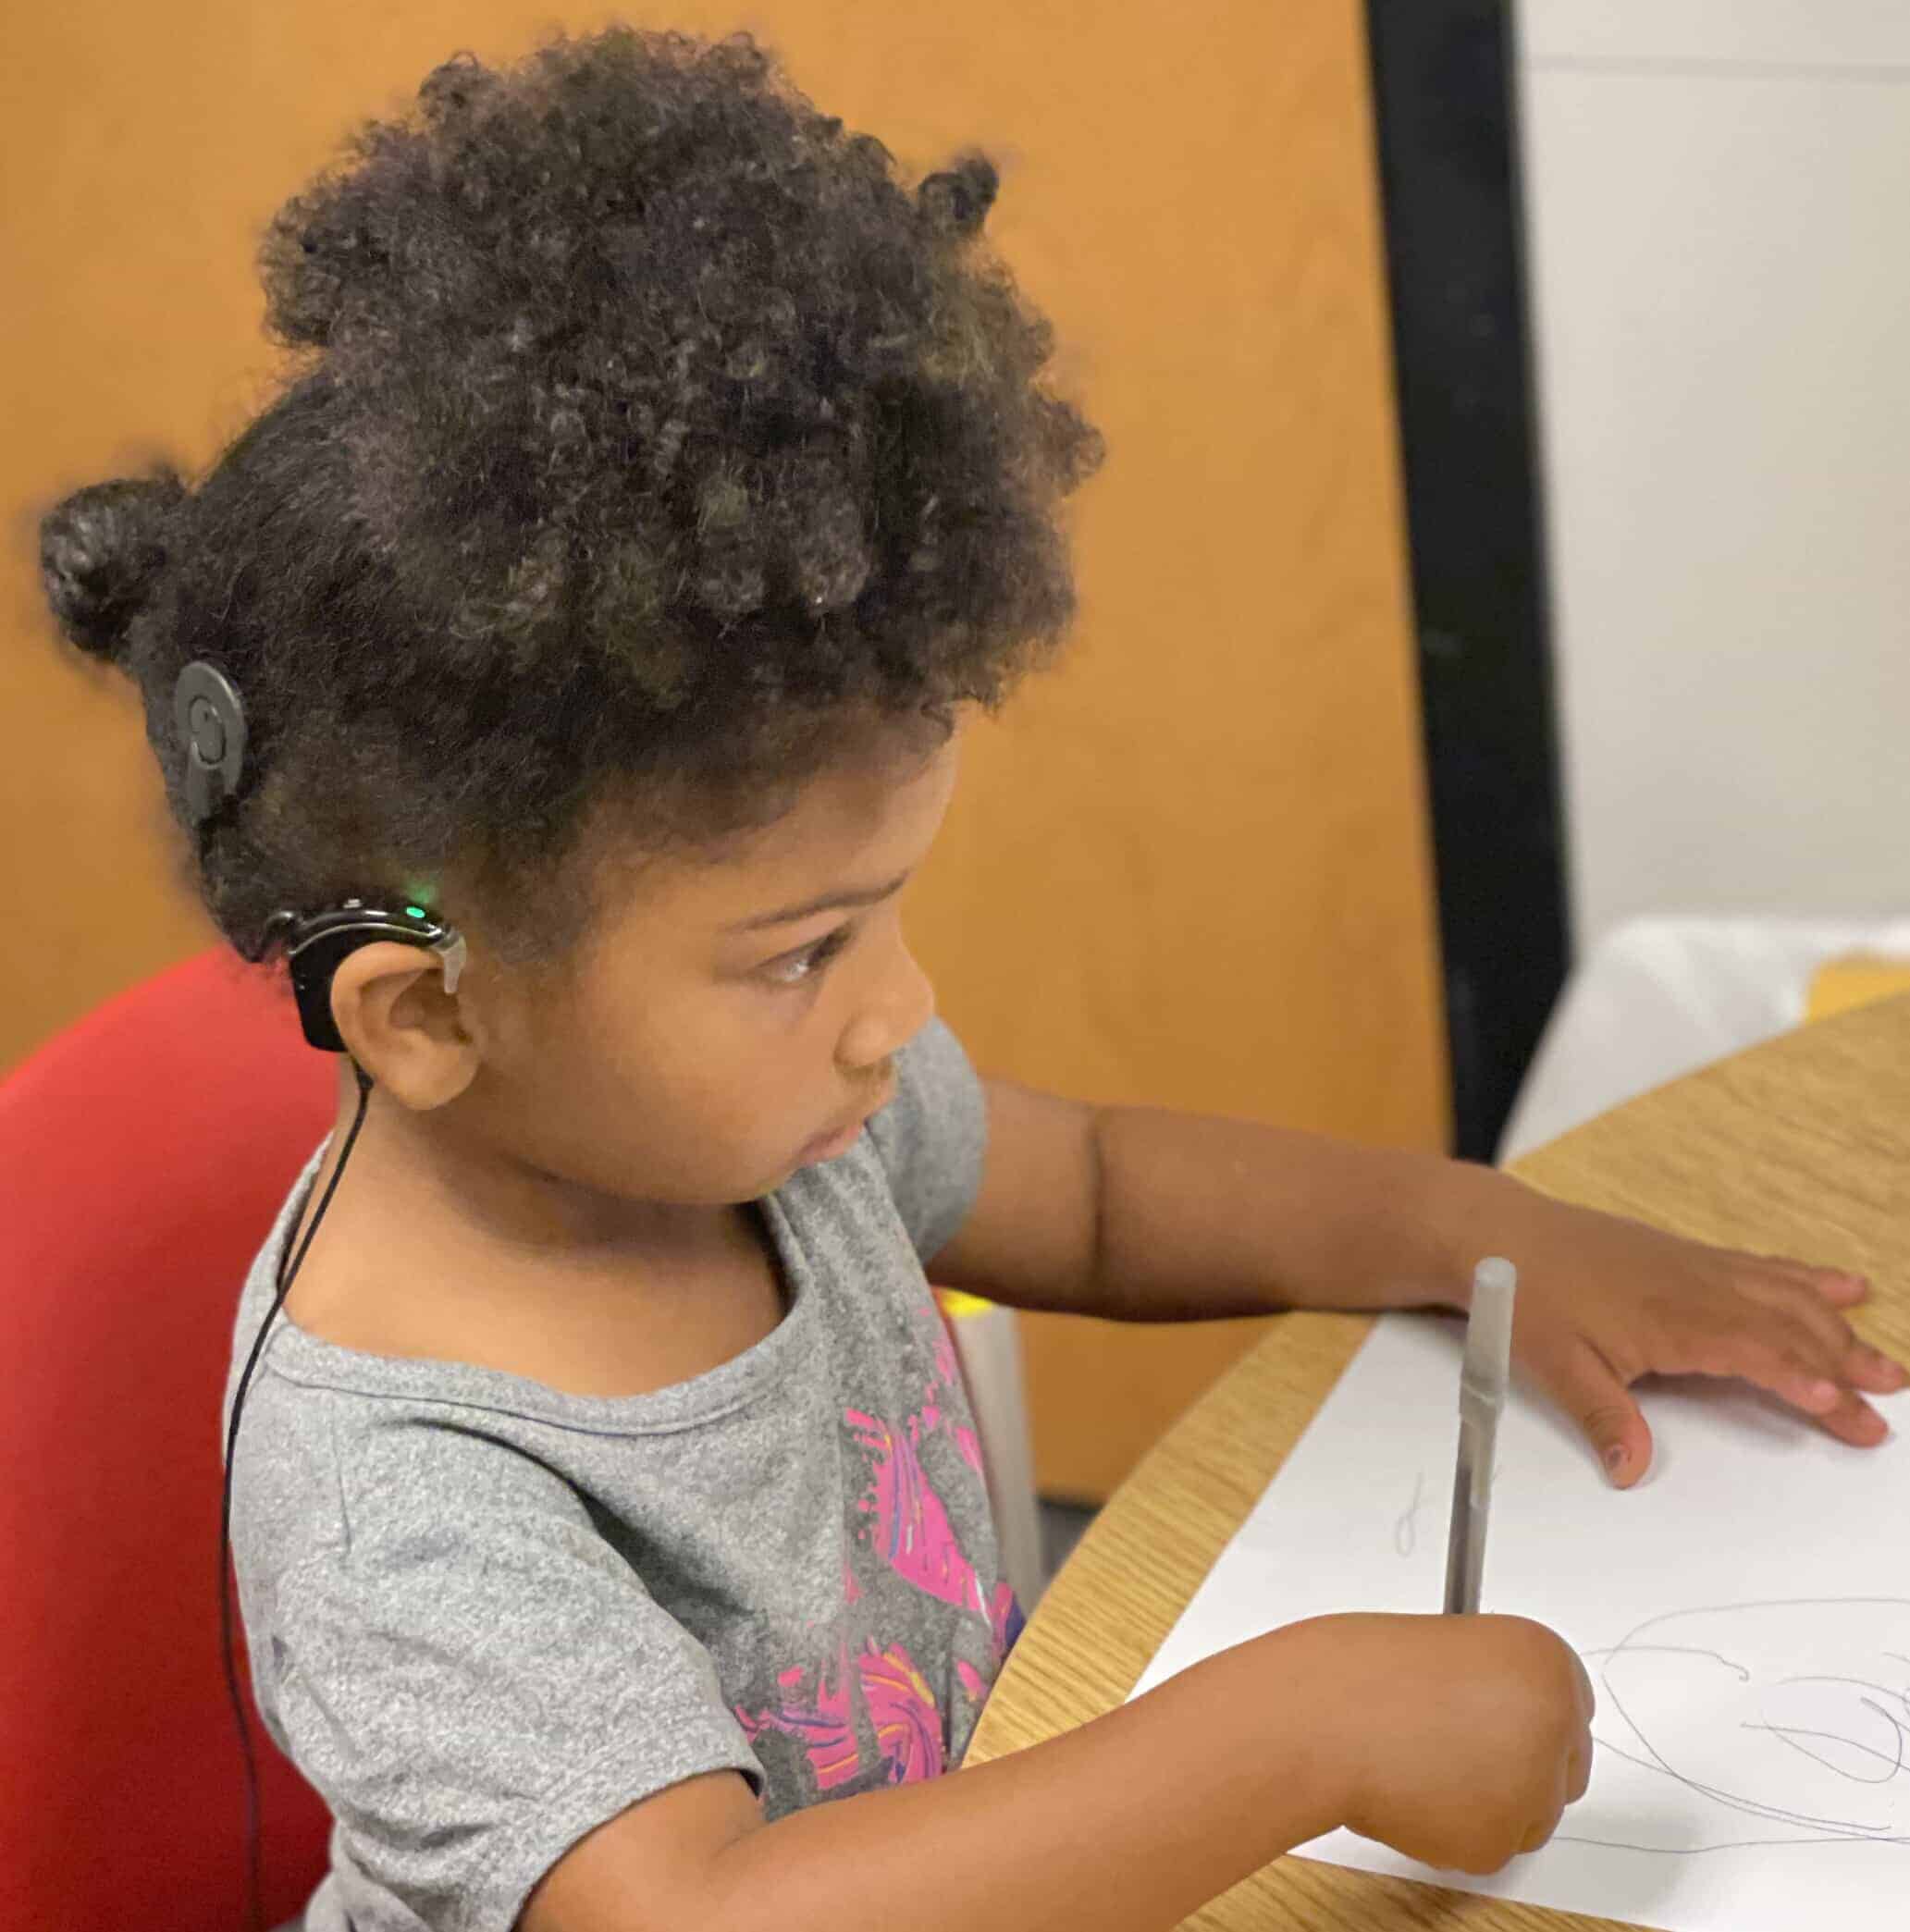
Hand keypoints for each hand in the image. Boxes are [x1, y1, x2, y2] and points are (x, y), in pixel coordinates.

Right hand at [1296, 1612, 1591, 1873]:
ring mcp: (1533, 1787)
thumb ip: (1493, 1683)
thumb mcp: (1447, 1650)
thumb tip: (1505, 1724)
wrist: (1321, 1714)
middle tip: (1458, 1756)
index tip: (1500, 1727)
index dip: (1530, 1720)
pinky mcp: (1496, 1841)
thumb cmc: (1361, 1672)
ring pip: (1527, 1816)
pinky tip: (1409, 1793)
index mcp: (1544, 1657)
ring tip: (1419, 1763)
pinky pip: (1484, 1847)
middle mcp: (1555, 1719)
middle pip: (1564, 1768)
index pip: (1571, 1707)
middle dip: (1519, 1770)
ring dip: (1485, 1804)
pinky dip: (1450, 1833)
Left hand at [1465, 1174, 1906, 1485]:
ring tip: (1887, 1364)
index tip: (1840, 1408)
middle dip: (1843, 1366)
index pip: (1755, 1353)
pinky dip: (1811, 1278)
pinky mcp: (1691, 1256)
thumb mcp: (1557, 1364)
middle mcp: (1697, 1287)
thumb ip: (1603, 1417)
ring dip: (1840, 1328)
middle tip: (1887, 1403)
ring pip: (1788, 1296)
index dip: (1800, 1381)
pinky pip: (1764, 1267)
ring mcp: (1699, 1267)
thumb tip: (1630, 1470)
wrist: (1501, 1234)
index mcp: (1672, 1318)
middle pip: (1788, 1328)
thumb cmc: (1527, 1292)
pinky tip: (1847, 1284)